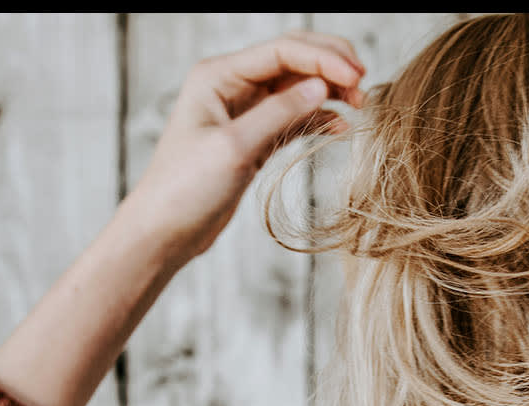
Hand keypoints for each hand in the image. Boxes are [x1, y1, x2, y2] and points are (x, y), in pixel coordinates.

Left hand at [119, 31, 366, 265]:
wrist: (164, 231)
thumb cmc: (184, 189)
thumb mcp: (234, 147)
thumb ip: (279, 113)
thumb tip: (322, 87)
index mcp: (218, 76)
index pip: (281, 50)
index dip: (323, 59)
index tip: (357, 77)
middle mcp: (231, 86)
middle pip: (292, 59)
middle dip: (330, 66)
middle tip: (364, 84)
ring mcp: (244, 111)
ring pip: (297, 88)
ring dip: (329, 92)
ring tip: (360, 106)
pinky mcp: (254, 138)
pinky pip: (294, 118)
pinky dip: (318, 119)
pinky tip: (341, 128)